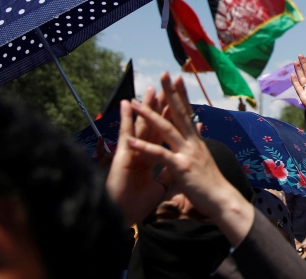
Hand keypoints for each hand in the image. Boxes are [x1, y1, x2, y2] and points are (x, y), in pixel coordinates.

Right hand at [105, 80, 170, 225]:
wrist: (122, 217)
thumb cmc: (137, 204)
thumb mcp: (160, 186)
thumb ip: (168, 172)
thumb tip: (179, 163)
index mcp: (151, 157)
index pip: (166, 134)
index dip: (173, 119)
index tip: (183, 104)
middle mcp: (141, 151)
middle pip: (154, 125)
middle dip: (162, 106)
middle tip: (168, 87)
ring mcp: (131, 152)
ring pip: (140, 125)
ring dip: (145, 106)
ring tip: (150, 88)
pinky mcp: (122, 157)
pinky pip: (125, 134)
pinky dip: (126, 119)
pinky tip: (127, 104)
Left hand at [126, 75, 254, 246]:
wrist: (223, 201)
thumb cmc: (213, 184)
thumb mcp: (205, 159)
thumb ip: (199, 143)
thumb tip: (199, 128)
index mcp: (196, 141)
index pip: (188, 112)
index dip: (182, 94)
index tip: (177, 78)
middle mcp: (192, 142)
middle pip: (179, 113)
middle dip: (170, 93)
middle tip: (163, 74)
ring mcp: (187, 153)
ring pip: (166, 129)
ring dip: (149, 115)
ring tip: (135, 103)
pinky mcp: (180, 167)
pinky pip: (159, 154)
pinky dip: (143, 147)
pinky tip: (129, 139)